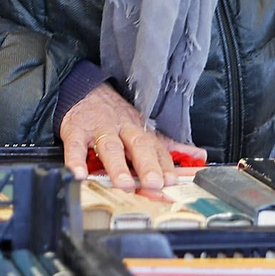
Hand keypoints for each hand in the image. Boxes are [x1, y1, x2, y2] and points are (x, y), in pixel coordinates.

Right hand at [59, 82, 205, 187]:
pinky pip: (75, 145)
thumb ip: (168, 146)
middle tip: (154, 185)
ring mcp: (99, 128)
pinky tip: (80, 174)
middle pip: (138, 146)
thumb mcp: (143, 128)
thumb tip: (199, 155)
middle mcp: (122, 129)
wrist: (85, 90)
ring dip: (117, 166)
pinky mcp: (75, 129)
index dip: (165, 167)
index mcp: (140, 131)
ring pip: (110, 146)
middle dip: (147, 166)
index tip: (172, 183)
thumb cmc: (116, 116)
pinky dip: (76, 160)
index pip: (157, 150)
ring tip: (123, 185)